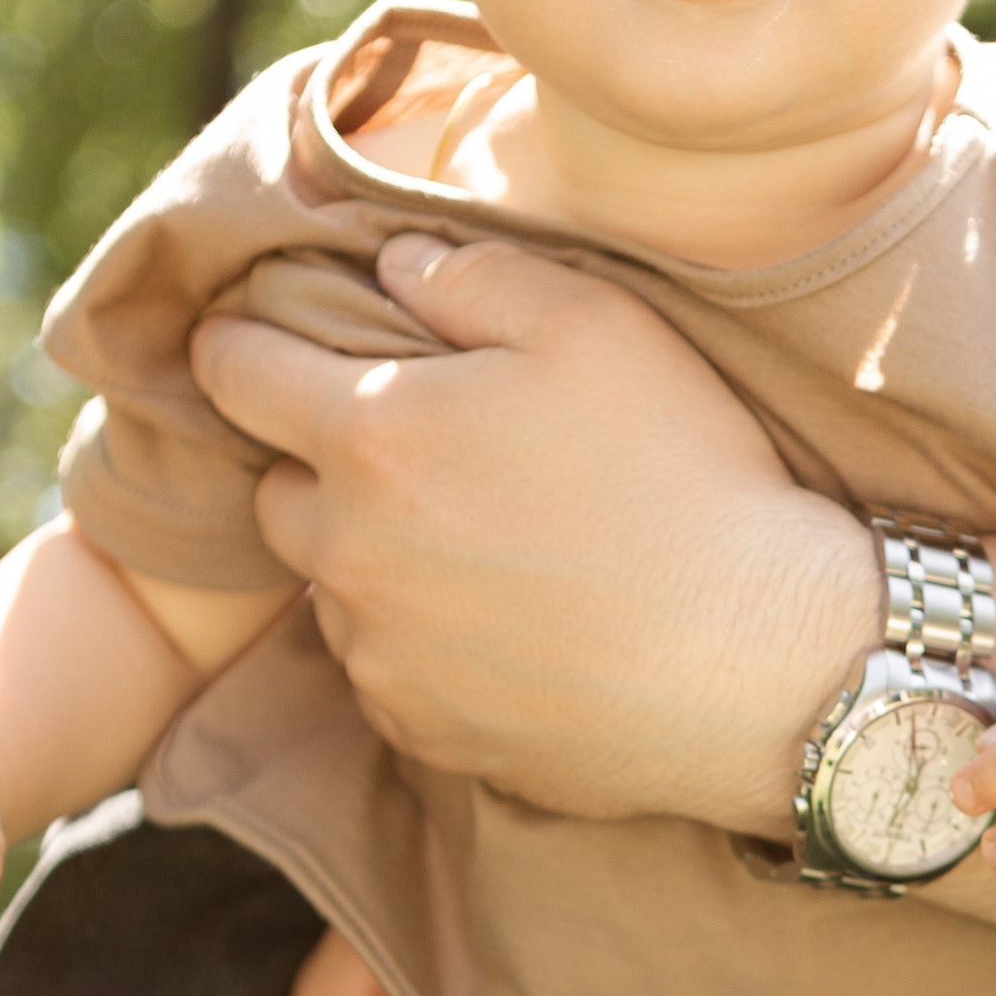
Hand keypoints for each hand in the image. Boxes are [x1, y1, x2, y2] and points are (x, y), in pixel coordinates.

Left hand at [189, 234, 876, 832]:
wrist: (763, 665)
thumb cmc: (687, 478)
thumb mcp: (599, 327)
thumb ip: (476, 275)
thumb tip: (398, 264)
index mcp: (372, 435)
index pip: (232, 372)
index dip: (236, 342)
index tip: (255, 338)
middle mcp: (349, 553)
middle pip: (274, 492)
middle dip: (321, 464)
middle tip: (417, 455)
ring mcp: (381, 654)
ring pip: (333, 589)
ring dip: (375, 561)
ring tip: (483, 550)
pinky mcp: (422, 731)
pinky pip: (385, 672)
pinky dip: (421, 645)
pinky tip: (509, 626)